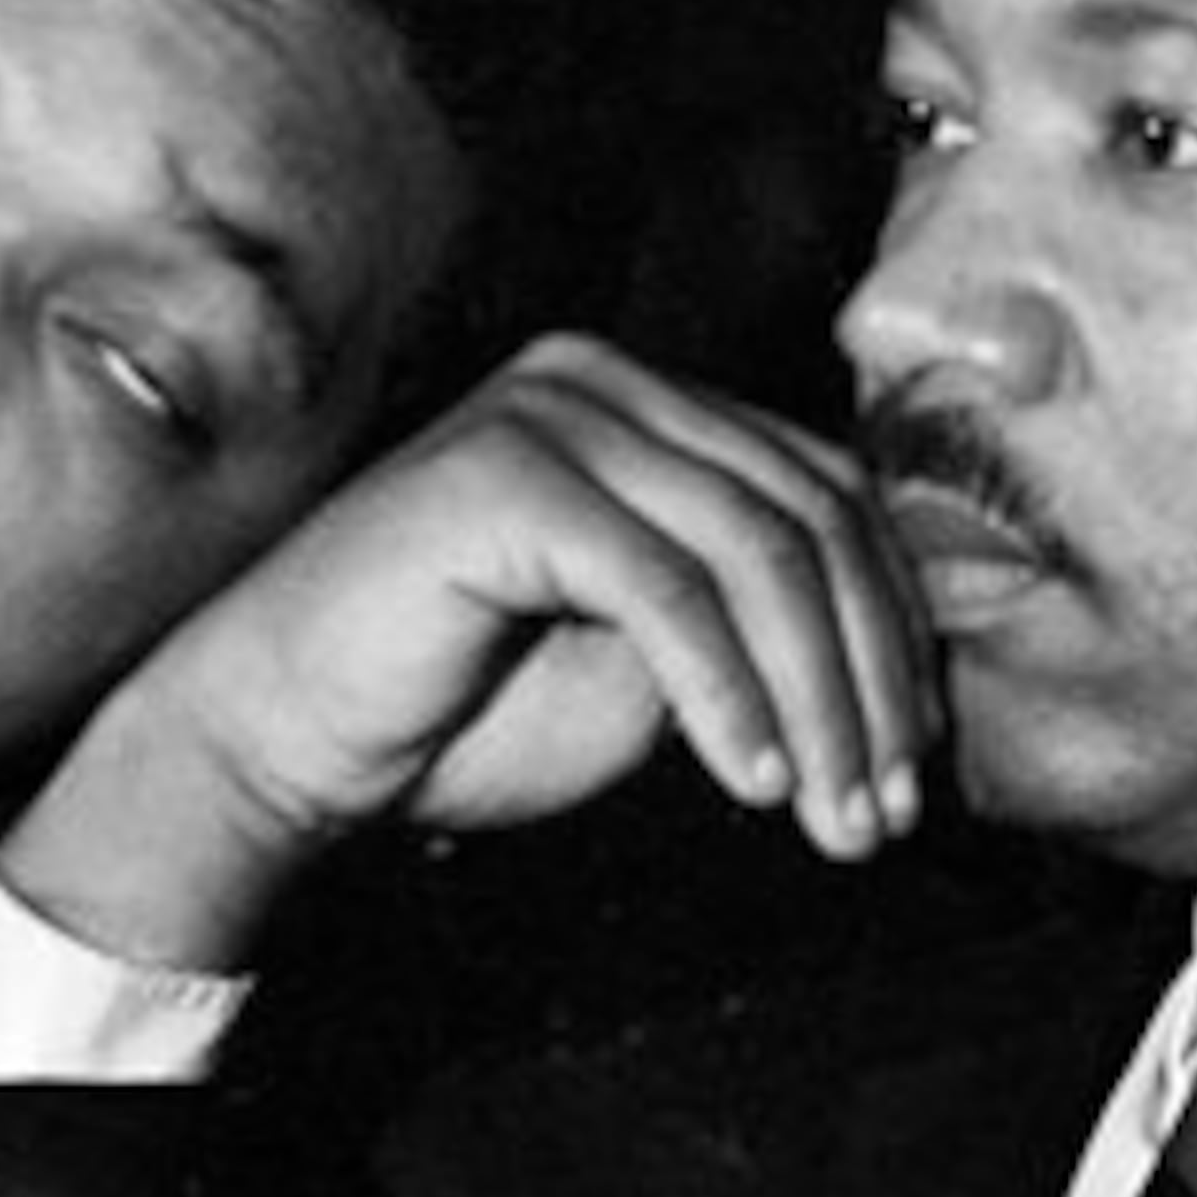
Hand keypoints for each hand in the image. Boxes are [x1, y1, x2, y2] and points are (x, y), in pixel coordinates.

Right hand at [0, 335, 934, 969]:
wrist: (277, 740)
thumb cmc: (450, 711)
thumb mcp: (646, 665)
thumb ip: (750, 627)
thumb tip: (899, 665)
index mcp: (644, 405)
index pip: (824, 491)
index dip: (893, 629)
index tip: (919, 763)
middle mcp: (602, 379)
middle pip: (808, 514)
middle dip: (870, 677)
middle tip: (890, 811)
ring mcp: (550, 410)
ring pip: (756, 551)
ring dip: (819, 701)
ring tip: (834, 818)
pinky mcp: (507, 474)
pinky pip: (666, 588)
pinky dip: (730, 694)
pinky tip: (753, 779)